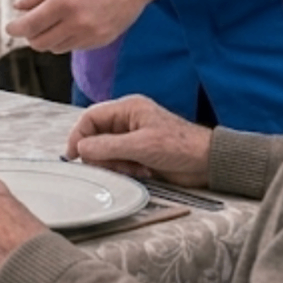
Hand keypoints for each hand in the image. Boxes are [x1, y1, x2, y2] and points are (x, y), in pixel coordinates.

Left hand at [6, 0, 154, 51]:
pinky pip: (75, 47)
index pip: (30, 26)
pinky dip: (66, 39)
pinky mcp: (104, 40)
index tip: (9, 28)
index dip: (15, 29)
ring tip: (52, 20)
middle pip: (40, 43)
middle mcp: (78, 22)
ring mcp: (92, 34)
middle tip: (30, 22)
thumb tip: (19, 7)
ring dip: (48, 38)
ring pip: (57, 48)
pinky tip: (71, 23)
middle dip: (30, 35)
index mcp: (64, 2)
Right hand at [64, 94, 211, 187]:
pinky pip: (120, 161)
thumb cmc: (179, 147)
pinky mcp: (140, 153)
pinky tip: (141, 173)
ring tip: (132, 170)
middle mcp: (128, 121)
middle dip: (100, 154)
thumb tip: (81, 148)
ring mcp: (134, 138)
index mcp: (128, 109)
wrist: (208, 163)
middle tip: (109, 167)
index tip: (73, 156)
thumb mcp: (141, 146)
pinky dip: (125, 169)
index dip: (78, 135)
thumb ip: (108, 146)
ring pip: (107, 151)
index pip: (91, 117)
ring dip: (114, 163)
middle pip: (97, 135)